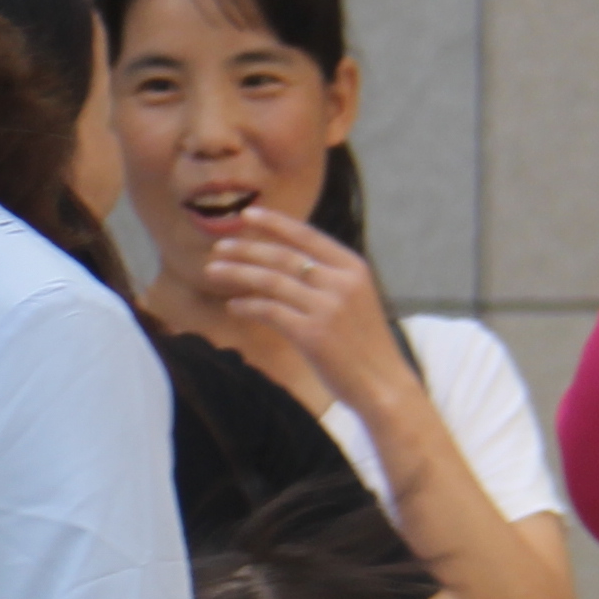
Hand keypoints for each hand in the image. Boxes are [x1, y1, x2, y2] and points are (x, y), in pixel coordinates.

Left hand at [198, 210, 406, 411]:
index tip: (247, 214)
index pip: (306, 236)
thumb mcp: (356, 298)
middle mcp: (340, 282)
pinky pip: (269, 311)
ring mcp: (326, 307)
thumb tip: (283, 262)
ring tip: (214, 270)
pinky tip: (234, 305)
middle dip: (246, 249)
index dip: (274, 223)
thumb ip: (327, 277)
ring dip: (238, 273)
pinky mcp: (312, 334)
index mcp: (353, 267)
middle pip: (282, 256)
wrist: (384, 384)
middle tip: (218, 247)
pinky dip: (247, 306)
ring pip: (270, 281)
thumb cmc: (365, 344)